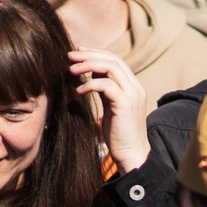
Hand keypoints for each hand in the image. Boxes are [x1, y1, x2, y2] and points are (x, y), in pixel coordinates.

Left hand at [69, 48, 151, 171]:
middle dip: (90, 54)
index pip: (116, 61)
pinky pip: (107, 85)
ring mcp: (132, 94)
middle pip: (114, 59)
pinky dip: (90, 84)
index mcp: (132, 87)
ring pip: (111, 67)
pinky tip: (79, 90)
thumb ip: (105, 91)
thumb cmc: (118, 135)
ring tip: (71, 70)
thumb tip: (89, 78)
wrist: (131, 154)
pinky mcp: (126, 104)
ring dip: (89, 65)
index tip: (79, 52)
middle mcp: (135, 87)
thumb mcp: (111, 108)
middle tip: (70, 55)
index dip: (97, 53)